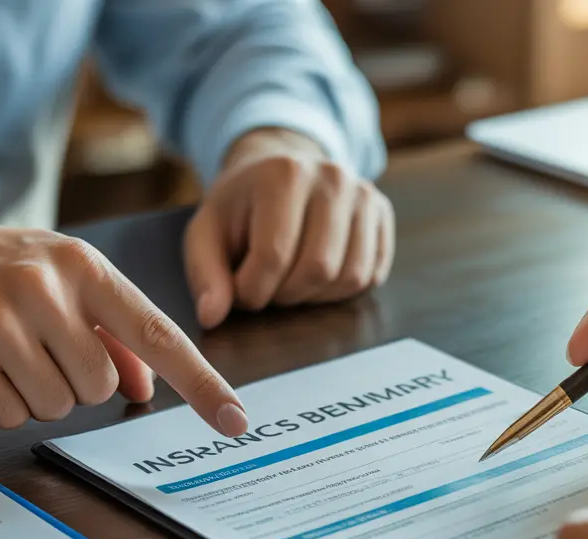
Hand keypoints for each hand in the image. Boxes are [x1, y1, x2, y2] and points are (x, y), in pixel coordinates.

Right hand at [0, 207, 248, 432]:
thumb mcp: (56, 280)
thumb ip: (110, 333)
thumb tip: (147, 387)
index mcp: (83, 267)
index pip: (158, 333)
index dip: (201, 382)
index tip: (236, 420)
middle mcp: (45, 288)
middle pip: (100, 387)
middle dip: (74, 382)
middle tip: (34, 346)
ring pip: (58, 405)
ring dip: (36, 393)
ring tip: (2, 350)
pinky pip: (9, 413)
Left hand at [183, 127, 394, 327]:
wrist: (277, 173)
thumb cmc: (239, 209)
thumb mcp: (206, 234)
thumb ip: (205, 275)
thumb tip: (212, 316)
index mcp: (284, 174)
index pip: (275, 256)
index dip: (253, 291)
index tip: (240, 290)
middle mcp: (332, 177)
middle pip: (318, 269)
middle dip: (286, 295)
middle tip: (267, 287)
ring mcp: (364, 194)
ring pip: (351, 276)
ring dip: (316, 296)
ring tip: (290, 281)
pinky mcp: (382, 214)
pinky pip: (372, 275)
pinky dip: (341, 290)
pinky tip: (316, 276)